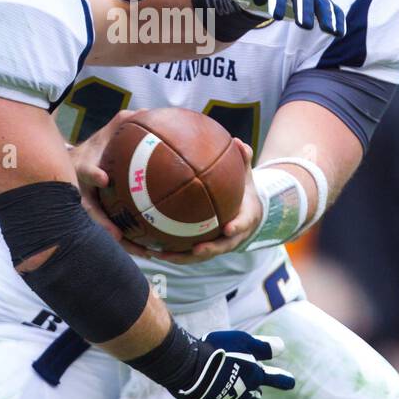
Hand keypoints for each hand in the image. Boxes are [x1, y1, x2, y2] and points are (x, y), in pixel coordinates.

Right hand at [68, 111, 153, 258]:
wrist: (68, 168)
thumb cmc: (93, 150)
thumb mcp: (103, 135)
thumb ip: (122, 124)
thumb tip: (148, 111)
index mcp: (81, 170)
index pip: (84, 171)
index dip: (92, 174)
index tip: (102, 178)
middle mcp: (79, 193)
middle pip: (89, 212)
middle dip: (102, 224)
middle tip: (118, 235)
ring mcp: (84, 210)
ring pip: (101, 229)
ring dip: (120, 242)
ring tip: (143, 252)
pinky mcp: (93, 220)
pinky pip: (112, 234)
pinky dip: (130, 243)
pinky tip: (150, 252)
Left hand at [148, 139, 258, 264]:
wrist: (247, 213)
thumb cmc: (243, 191)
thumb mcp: (246, 175)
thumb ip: (243, 159)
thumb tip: (237, 140)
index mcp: (244, 219)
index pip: (242, 224)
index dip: (236, 227)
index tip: (228, 228)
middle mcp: (232, 237)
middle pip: (221, 248)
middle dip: (209, 250)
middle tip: (197, 249)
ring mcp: (217, 245)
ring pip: (200, 256)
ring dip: (182, 258)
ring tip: (162, 255)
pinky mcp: (203, 248)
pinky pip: (187, 253)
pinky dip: (171, 253)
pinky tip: (150, 249)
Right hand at [174, 331, 295, 398]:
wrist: (189, 369)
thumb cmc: (218, 351)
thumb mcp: (243, 341)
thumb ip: (263, 346)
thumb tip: (282, 347)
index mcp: (253, 377)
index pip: (273, 378)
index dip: (283, 379)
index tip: (292, 382)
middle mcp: (242, 393)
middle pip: (253, 392)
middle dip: (255, 390)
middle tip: (258, 391)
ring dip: (236, 393)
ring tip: (233, 389)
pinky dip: (213, 396)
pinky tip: (206, 389)